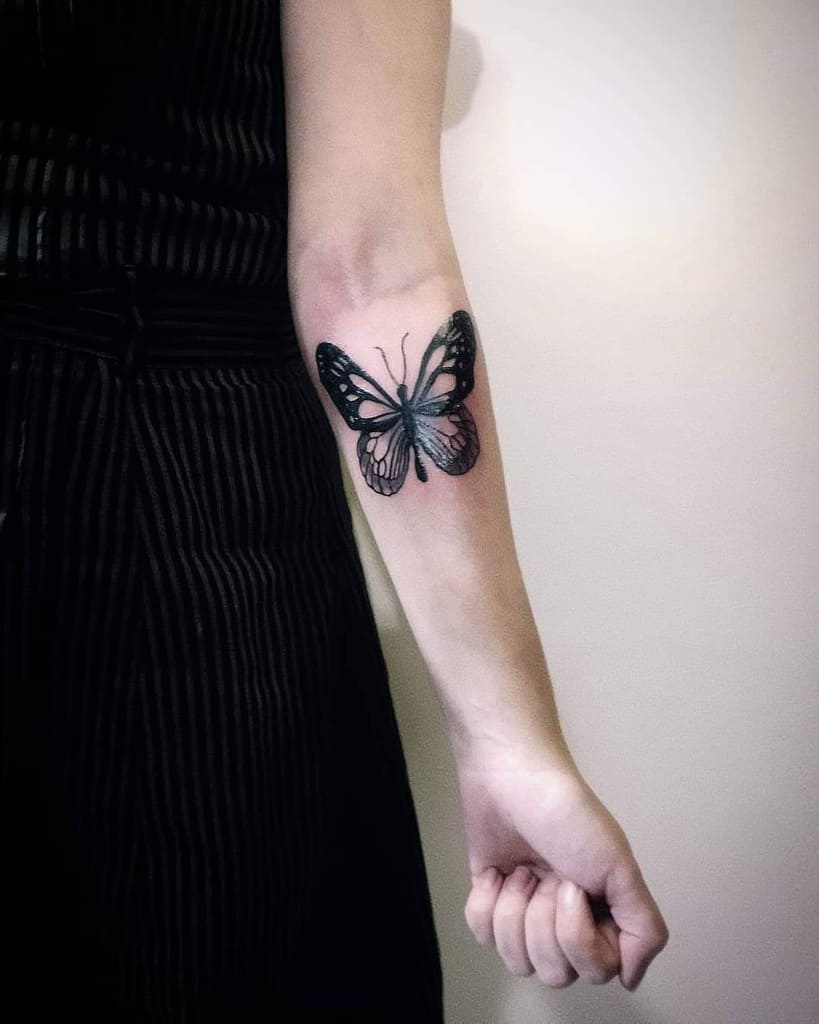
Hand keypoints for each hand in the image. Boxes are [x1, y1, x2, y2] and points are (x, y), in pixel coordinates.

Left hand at [455, 740, 668, 989]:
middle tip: (548, 873)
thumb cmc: (567, 813)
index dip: (579, 935)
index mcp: (603, 914)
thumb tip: (633, 979)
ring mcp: (527, 913)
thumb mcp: (619, 867)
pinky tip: (497, 873)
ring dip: (515, 910)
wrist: (510, 776)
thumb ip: (643, 928)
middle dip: (544, 920)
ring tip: (523, 870)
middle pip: (556, 971)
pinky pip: (482, 937)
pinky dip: (486, 903)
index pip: (597, 970)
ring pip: (517, 961)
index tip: (575, 886)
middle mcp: (566, 921)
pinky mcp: (490, 901)